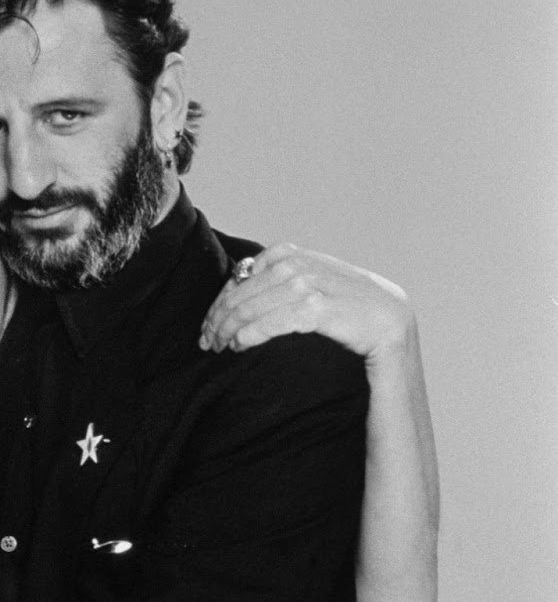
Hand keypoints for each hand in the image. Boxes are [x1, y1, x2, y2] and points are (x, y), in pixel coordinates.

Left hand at [199, 245, 414, 363]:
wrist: (395, 332)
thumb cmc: (353, 318)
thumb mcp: (317, 291)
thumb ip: (287, 282)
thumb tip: (241, 284)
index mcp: (301, 255)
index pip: (249, 270)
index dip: (225, 296)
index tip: (209, 321)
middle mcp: (306, 264)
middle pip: (248, 288)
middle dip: (221, 315)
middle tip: (206, 340)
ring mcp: (316, 284)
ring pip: (257, 304)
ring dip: (231, 326)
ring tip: (219, 346)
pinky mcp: (325, 308)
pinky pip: (277, 320)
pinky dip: (254, 332)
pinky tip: (241, 345)